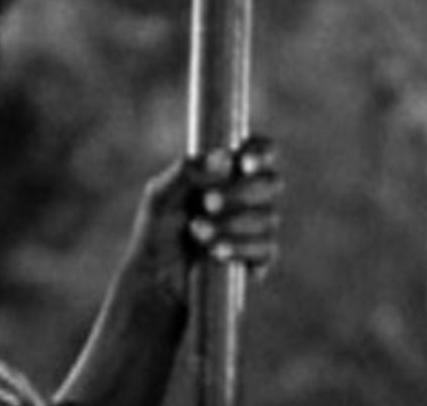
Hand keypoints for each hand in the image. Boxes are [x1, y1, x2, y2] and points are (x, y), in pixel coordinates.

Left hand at [122, 135, 282, 310]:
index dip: (260, 152)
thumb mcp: (160, 195)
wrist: (154, 277)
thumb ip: (187, 171)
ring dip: (233, 224)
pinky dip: (241, 249)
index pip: (259, 149)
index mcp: (227, 170)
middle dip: (241, 193)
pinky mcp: (258, 257)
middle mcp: (247, 194)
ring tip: (198, 232)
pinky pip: (267, 249)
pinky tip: (216, 254)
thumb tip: (224, 157)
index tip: (245, 164)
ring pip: (269, 217)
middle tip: (208, 203)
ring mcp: (256, 226)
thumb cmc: (156, 228)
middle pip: (272, 182)